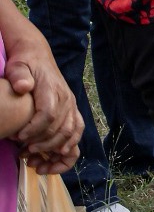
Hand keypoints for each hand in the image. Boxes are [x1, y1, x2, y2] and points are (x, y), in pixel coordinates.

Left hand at [7, 37, 81, 162]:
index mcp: (53, 89)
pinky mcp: (72, 109)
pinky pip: (77, 129)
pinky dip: (71, 143)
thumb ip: (19, 75)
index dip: (34, 129)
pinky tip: (58, 154)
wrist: (38, 55)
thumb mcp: (17, 66)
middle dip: (42, 143)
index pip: (48, 114)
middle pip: (60, 127)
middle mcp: (66, 98)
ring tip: (37, 156)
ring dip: (55, 147)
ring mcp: (71, 104)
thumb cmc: (24, 63)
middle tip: (24, 151)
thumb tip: (23, 87)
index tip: (18, 137)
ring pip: (70, 132)